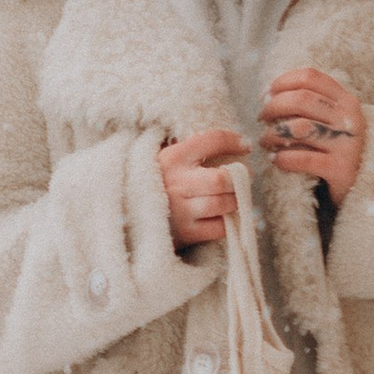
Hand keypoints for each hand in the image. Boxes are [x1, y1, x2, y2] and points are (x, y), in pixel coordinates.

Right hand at [161, 127, 248, 251]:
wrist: (127, 215)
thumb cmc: (155, 182)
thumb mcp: (165, 158)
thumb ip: (190, 149)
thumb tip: (231, 141)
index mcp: (173, 158)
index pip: (212, 141)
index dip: (234, 141)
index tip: (245, 146)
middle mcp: (177, 183)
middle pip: (222, 179)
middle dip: (239, 178)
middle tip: (243, 178)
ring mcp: (182, 210)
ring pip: (224, 204)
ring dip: (236, 201)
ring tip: (234, 197)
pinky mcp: (186, 233)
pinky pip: (220, 228)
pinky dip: (229, 221)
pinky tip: (227, 216)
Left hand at [261, 66, 364, 202]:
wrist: (364, 184)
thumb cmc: (336, 147)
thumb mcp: (333, 119)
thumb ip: (311, 103)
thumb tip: (269, 94)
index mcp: (347, 100)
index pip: (310, 77)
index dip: (283, 82)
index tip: (266, 94)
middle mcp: (349, 118)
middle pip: (301, 99)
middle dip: (273, 106)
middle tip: (261, 118)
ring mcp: (347, 143)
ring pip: (299, 128)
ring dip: (273, 133)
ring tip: (264, 141)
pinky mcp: (340, 168)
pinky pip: (302, 159)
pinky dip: (282, 158)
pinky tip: (275, 159)